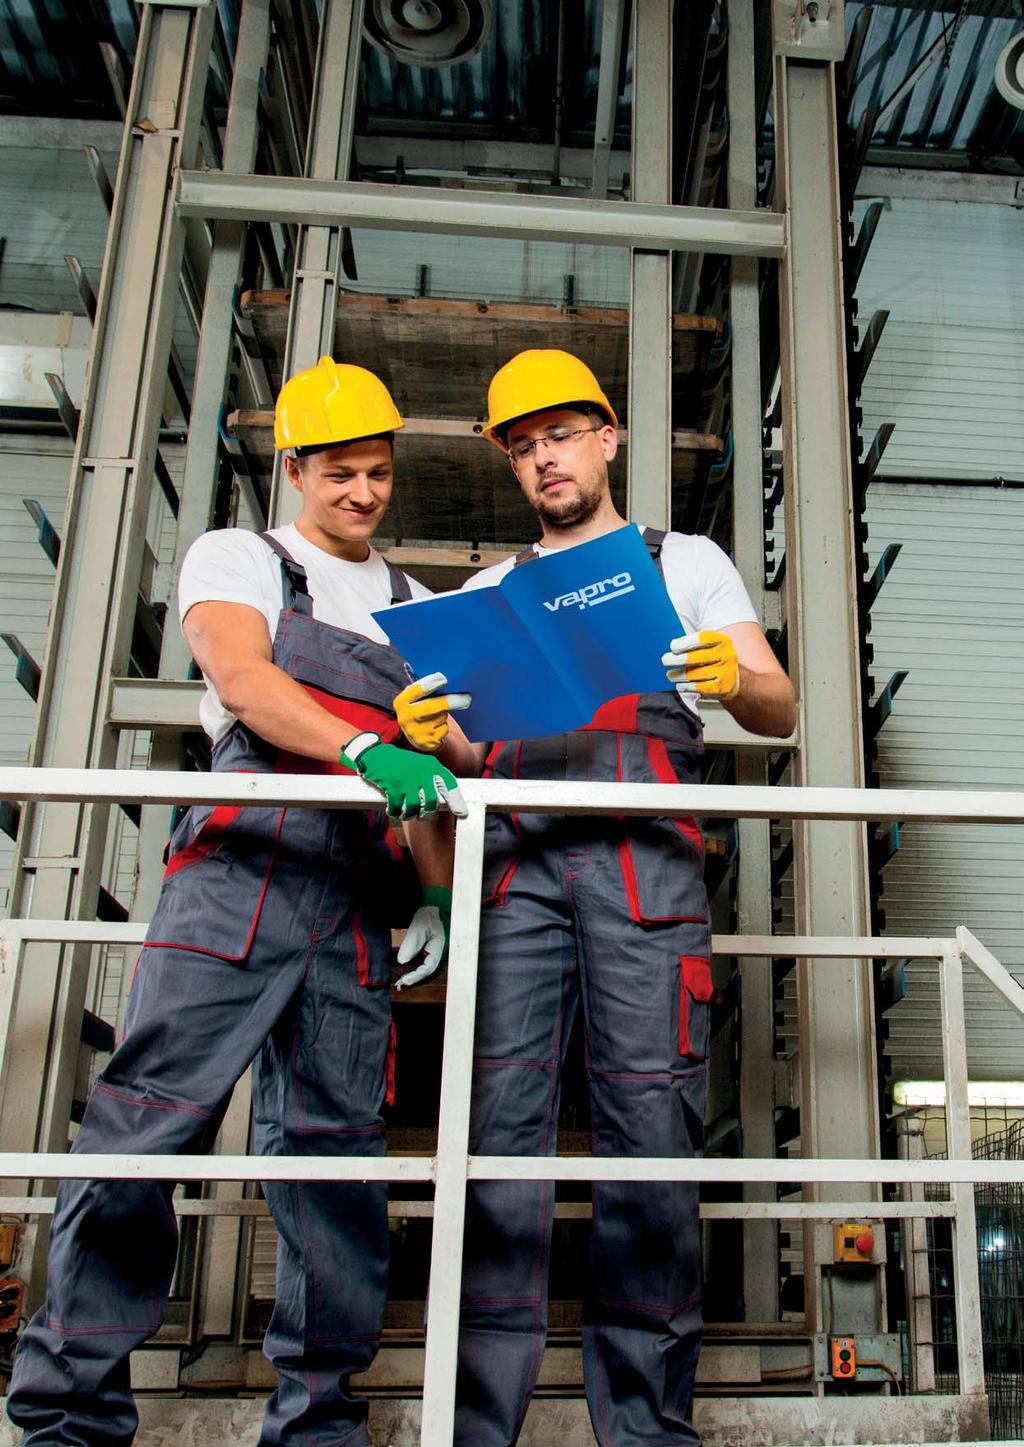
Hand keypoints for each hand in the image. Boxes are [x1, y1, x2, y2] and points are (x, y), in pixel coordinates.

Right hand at [340, 732, 467, 818]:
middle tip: (424, 816)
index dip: (456, 801)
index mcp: (431, 766)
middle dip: (428, 812)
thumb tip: (440, 800)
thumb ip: (429, 779)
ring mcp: (408, 779)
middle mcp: (422, 772)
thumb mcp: (419, 765)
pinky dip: (395, 812)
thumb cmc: (398, 763)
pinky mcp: (394, 785)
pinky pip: (398, 806)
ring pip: (415, 806)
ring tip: (406, 814)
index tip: (462, 813)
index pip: (449, 784)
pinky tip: (393, 811)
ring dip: (410, 814)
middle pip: (432, 801)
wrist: (375, 754)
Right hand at [393, 672, 471, 752]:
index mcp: (401, 702)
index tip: (444, 678)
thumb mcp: (414, 699)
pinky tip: (437, 726)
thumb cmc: (419, 708)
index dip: (430, 683)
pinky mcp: (426, 742)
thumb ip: (422, 690)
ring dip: (445, 713)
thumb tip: (442, 679)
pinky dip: (444, 726)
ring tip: (437, 714)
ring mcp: (416, 732)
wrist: (416, 735)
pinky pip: (444, 729)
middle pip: (432, 706)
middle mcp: (406, 718)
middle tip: (467, 698)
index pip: (416, 690)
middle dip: (450, 701)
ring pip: (441, 717)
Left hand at [395, 885, 451, 988]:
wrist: (434, 906)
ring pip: (427, 969)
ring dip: (415, 976)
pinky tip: (408, 972)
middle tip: (400, 984)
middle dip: (415, 979)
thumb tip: (402, 961)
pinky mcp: (433, 951)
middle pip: (428, 972)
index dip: (415, 976)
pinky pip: (425, 964)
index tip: (403, 980)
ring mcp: (438, 953)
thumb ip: (410, 944)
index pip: (428, 968)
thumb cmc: (429, 915)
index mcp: (440, 949)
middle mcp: (441, 954)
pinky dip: (416, 969)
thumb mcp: (417, 928)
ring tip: (402, 981)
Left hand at [662, 630, 739, 701]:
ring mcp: (725, 672)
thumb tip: (674, 645)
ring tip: (670, 675)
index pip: (702, 639)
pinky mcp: (721, 687)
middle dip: (676, 659)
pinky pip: (698, 687)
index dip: (685, 642)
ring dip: (678, 675)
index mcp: (723, 641)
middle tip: (665, 660)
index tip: (673, 647)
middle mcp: (726, 656)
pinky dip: (685, 686)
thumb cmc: (716, 661)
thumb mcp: (711, 647)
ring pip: (694, 674)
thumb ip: (694, 644)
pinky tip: (680, 685)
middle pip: (695, 657)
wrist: (735, 680)